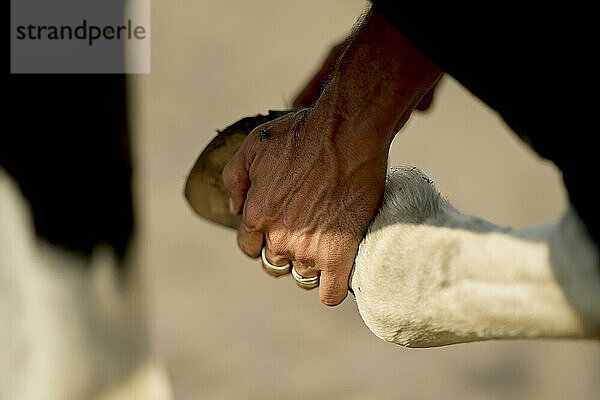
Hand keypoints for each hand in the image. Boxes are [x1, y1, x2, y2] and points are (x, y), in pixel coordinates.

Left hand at [223, 7, 441, 305]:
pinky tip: (337, 273)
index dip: (262, 239)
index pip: (249, 247)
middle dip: (284, 253)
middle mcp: (279, 238)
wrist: (347, 134)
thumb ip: (234, 179)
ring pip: (301, 278)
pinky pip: (330, 293)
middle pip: (273, 265)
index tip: (279, 229)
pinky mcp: (339, 255)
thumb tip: (233, 208)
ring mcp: (309, 250)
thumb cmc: (302, 134)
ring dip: (309, 267)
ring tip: (324, 248)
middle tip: (304, 234)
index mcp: (256, 215)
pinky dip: (331, 289)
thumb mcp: (253, 146)